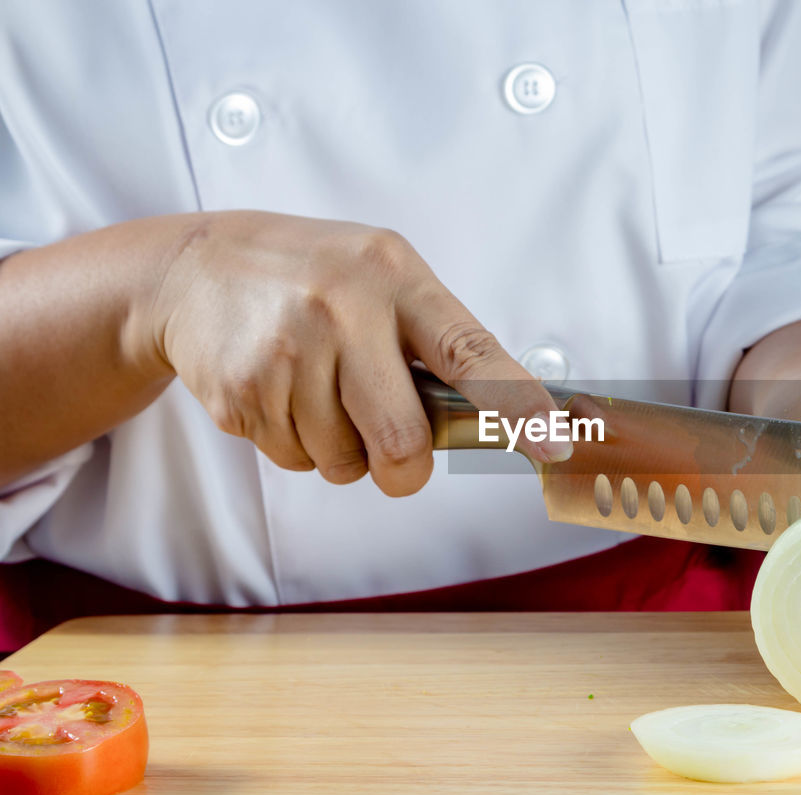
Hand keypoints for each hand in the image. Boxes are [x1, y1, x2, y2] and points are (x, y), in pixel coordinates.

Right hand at [146, 211, 566, 495]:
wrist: (195, 268)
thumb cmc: (313, 276)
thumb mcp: (381, 273)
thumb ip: (434, 338)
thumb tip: (495, 418)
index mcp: (395, 278)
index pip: (470, 353)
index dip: (516, 406)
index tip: (553, 443)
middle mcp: (342, 311)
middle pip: (402, 440)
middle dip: (403, 468)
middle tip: (393, 456)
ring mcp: (287, 352)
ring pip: (345, 461)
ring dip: (342, 449)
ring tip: (317, 390)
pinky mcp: (242, 392)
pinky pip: (295, 460)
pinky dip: (297, 444)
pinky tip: (281, 392)